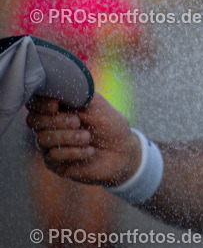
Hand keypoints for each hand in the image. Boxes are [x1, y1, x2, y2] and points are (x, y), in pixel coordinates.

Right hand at [25, 93, 140, 186]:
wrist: (123, 151)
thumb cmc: (109, 124)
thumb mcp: (96, 104)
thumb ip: (77, 93)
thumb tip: (60, 84)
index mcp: (57, 109)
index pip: (34, 104)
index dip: (41, 104)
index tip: (56, 105)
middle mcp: (49, 126)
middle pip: (33, 121)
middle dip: (56, 120)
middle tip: (77, 122)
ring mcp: (50, 145)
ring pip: (42, 139)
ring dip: (67, 137)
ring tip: (87, 137)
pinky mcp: (55, 163)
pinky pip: (53, 156)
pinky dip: (73, 152)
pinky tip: (89, 150)